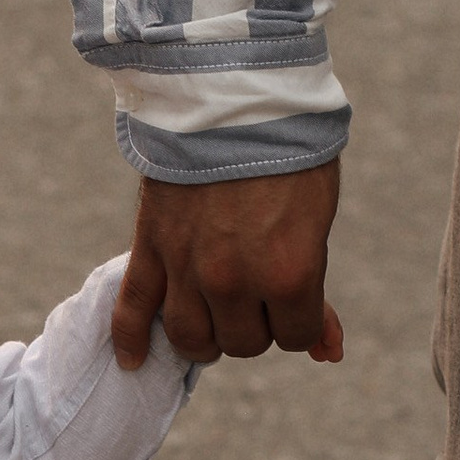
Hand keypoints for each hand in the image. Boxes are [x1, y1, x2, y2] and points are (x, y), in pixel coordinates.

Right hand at [111, 161, 343, 369]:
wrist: (234, 98)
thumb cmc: (289, 156)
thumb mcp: (317, 223)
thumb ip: (316, 290)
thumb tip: (328, 352)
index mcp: (288, 274)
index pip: (294, 337)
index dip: (298, 318)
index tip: (296, 292)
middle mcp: (233, 282)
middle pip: (241, 343)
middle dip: (255, 323)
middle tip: (257, 288)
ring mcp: (186, 269)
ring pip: (191, 339)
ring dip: (207, 334)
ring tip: (215, 313)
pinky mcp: (150, 250)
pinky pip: (133, 310)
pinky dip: (130, 340)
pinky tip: (133, 361)